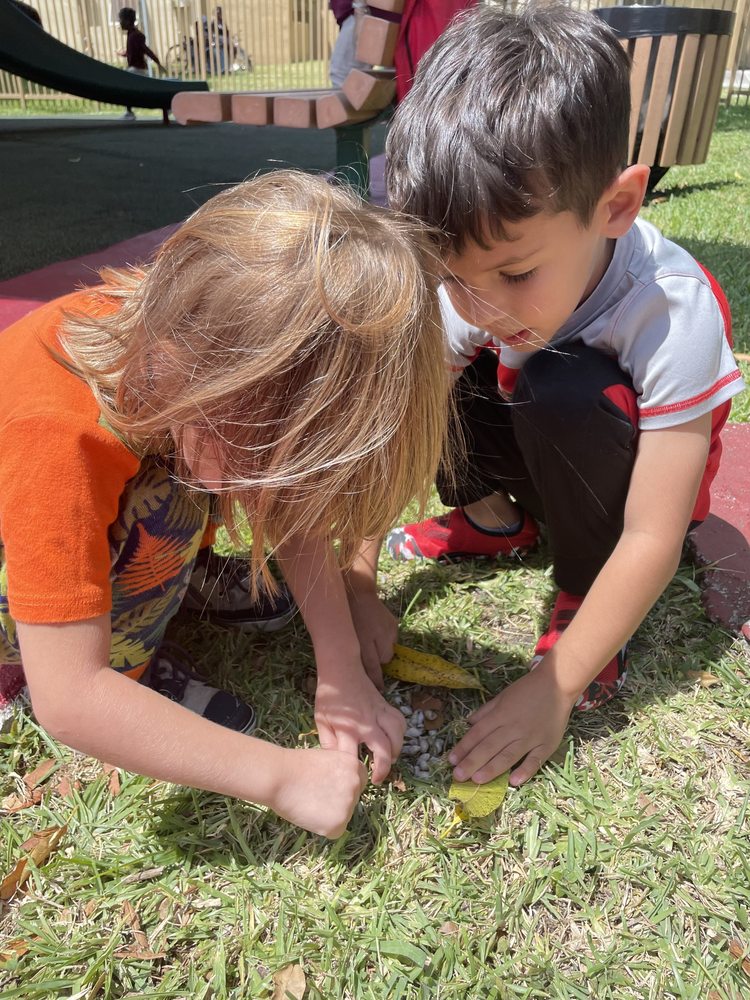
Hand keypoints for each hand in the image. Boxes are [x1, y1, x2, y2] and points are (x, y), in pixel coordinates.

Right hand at [270, 748, 366, 837]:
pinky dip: (322, 828)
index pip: (358, 782)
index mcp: (355, 766)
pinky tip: (308, 815)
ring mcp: (349, 804)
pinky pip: (334, 831)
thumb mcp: (326, 759)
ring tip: (308, 804)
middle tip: (315, 797)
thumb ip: (340, 772)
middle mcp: (356, 784)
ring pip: (342, 816)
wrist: (278, 777)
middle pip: (352, 800)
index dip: (342, 786)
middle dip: (337, 801)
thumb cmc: (294, 766)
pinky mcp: (339, 823)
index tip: (328, 788)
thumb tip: (342, 788)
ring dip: (329, 815)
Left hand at [315, 668, 405, 783]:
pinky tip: (394, 740)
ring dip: (396, 750)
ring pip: (397, 734)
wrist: (340, 669)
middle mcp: (366, 722)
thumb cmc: (328, 697)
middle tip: (378, 778)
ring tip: (389, 759)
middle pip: (383, 748)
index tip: (353, 780)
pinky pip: (400, 721)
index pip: (352, 756)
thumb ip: (328, 743)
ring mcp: (378, 713)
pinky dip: (400, 733)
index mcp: (347, 728)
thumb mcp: (321, 721)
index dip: (354, 772)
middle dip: (384, 767)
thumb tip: (334, 763)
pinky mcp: (386, 705)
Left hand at [346, 588, 397, 688]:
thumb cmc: (346, 620)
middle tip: (369, 656)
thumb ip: (351, 657)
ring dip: (381, 651)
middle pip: (383, 661)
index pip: (372, 669)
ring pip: (388, 652)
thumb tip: (356, 675)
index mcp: (362, 644)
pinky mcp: (394, 626)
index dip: (376, 682)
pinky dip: (386, 640)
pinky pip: (392, 641)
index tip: (378, 691)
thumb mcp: (344, 639)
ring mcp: (388, 632)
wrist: (357, 595)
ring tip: (372, 640)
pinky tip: (377, 631)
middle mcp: (378, 639)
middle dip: (377, 663)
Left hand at [449, 662, 576, 785]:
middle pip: (489, 746)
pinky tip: (513, 782)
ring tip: (477, 779)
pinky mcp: (547, 745)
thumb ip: (486, 711)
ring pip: (508, 755)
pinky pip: (535, 761)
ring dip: (491, 768)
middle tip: (458, 776)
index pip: (478, 733)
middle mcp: (513, 727)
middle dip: (472, 762)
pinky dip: (525, 771)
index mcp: (501, 714)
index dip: (464, 747)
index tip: (452, 759)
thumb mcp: (503, 695)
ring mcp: (530, 738)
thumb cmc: (527, 689)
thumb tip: (468, 723)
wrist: (557, 684)